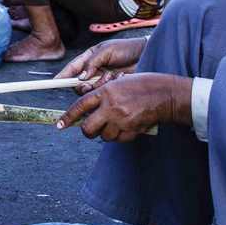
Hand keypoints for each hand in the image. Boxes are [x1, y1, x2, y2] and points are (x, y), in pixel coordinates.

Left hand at [55, 72, 190, 141]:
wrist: (165, 94)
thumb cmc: (142, 86)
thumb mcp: (118, 84)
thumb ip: (101, 96)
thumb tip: (87, 111)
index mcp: (106, 92)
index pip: (80, 106)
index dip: (68, 117)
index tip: (60, 125)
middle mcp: (111, 107)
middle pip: (88, 128)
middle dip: (87, 131)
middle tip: (90, 128)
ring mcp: (121, 120)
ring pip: (103, 136)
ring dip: (105, 133)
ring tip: (115, 123)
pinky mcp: (131, 131)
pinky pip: (118, 140)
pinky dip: (119, 136)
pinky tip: (126, 126)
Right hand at [58, 38, 147, 93]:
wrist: (145, 56)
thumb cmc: (126, 49)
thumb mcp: (107, 50)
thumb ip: (92, 63)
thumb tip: (81, 77)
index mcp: (89, 59)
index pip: (72, 69)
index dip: (62, 76)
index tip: (54, 83)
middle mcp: (93, 71)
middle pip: (79, 84)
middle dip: (83, 86)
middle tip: (90, 84)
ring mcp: (102, 80)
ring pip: (92, 90)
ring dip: (101, 84)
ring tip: (112, 75)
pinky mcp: (112, 88)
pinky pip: (105, 93)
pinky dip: (111, 86)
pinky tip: (120, 77)